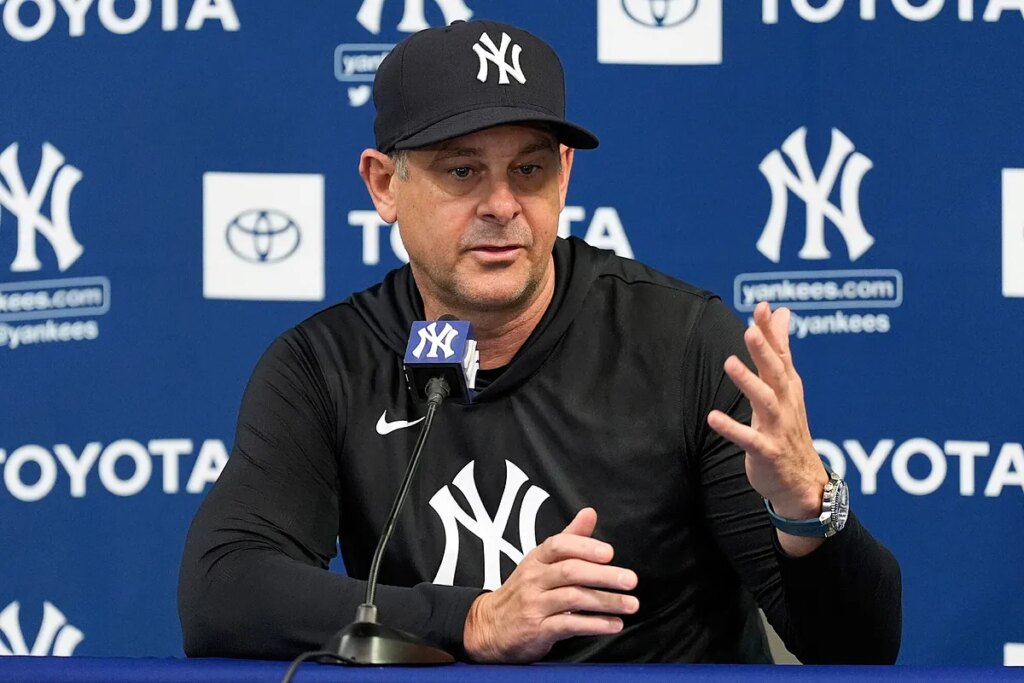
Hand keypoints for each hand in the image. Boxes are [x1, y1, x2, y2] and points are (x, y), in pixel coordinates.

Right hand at [463, 507, 638, 662]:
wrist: (489, 627)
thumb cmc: (524, 591)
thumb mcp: (541, 562)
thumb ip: (570, 539)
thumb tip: (589, 512)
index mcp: (536, 559)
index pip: (558, 546)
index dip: (584, 547)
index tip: (609, 552)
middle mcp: (534, 580)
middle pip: (569, 572)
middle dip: (603, 576)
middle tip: (630, 579)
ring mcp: (534, 605)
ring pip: (572, 599)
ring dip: (605, 602)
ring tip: (630, 605)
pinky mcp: (537, 630)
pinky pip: (568, 625)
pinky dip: (594, 625)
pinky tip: (614, 624)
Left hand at [706, 302, 828, 555]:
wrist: (802, 483)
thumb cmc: (788, 428)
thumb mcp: (786, 386)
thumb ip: (780, 348)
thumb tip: (780, 311)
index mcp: (787, 387)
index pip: (780, 355)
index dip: (771, 332)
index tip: (761, 306)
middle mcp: (785, 404)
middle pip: (776, 373)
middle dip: (765, 351)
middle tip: (750, 329)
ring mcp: (778, 429)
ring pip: (765, 402)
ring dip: (748, 383)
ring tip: (729, 362)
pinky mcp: (767, 453)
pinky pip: (749, 440)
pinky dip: (732, 429)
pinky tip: (712, 417)